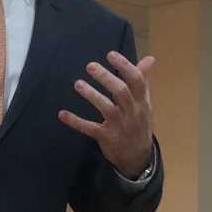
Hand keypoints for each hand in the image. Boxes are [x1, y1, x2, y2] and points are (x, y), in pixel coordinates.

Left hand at [58, 52, 154, 177]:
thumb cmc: (139, 123)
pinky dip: (75, 121)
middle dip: (106, 78)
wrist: (138, 156)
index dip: (125, 66)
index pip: (137, 80)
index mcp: (142, 101)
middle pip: (121, 92)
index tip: (110, 55)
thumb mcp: (144, 102)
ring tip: (77, 84)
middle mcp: (132, 112)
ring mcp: (119, 125)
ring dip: (91, 95)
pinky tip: (62, 114)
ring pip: (106, 108)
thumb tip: (149, 58)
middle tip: (90, 66)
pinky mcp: (106, 137)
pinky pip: (89, 128)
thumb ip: (143, 80)